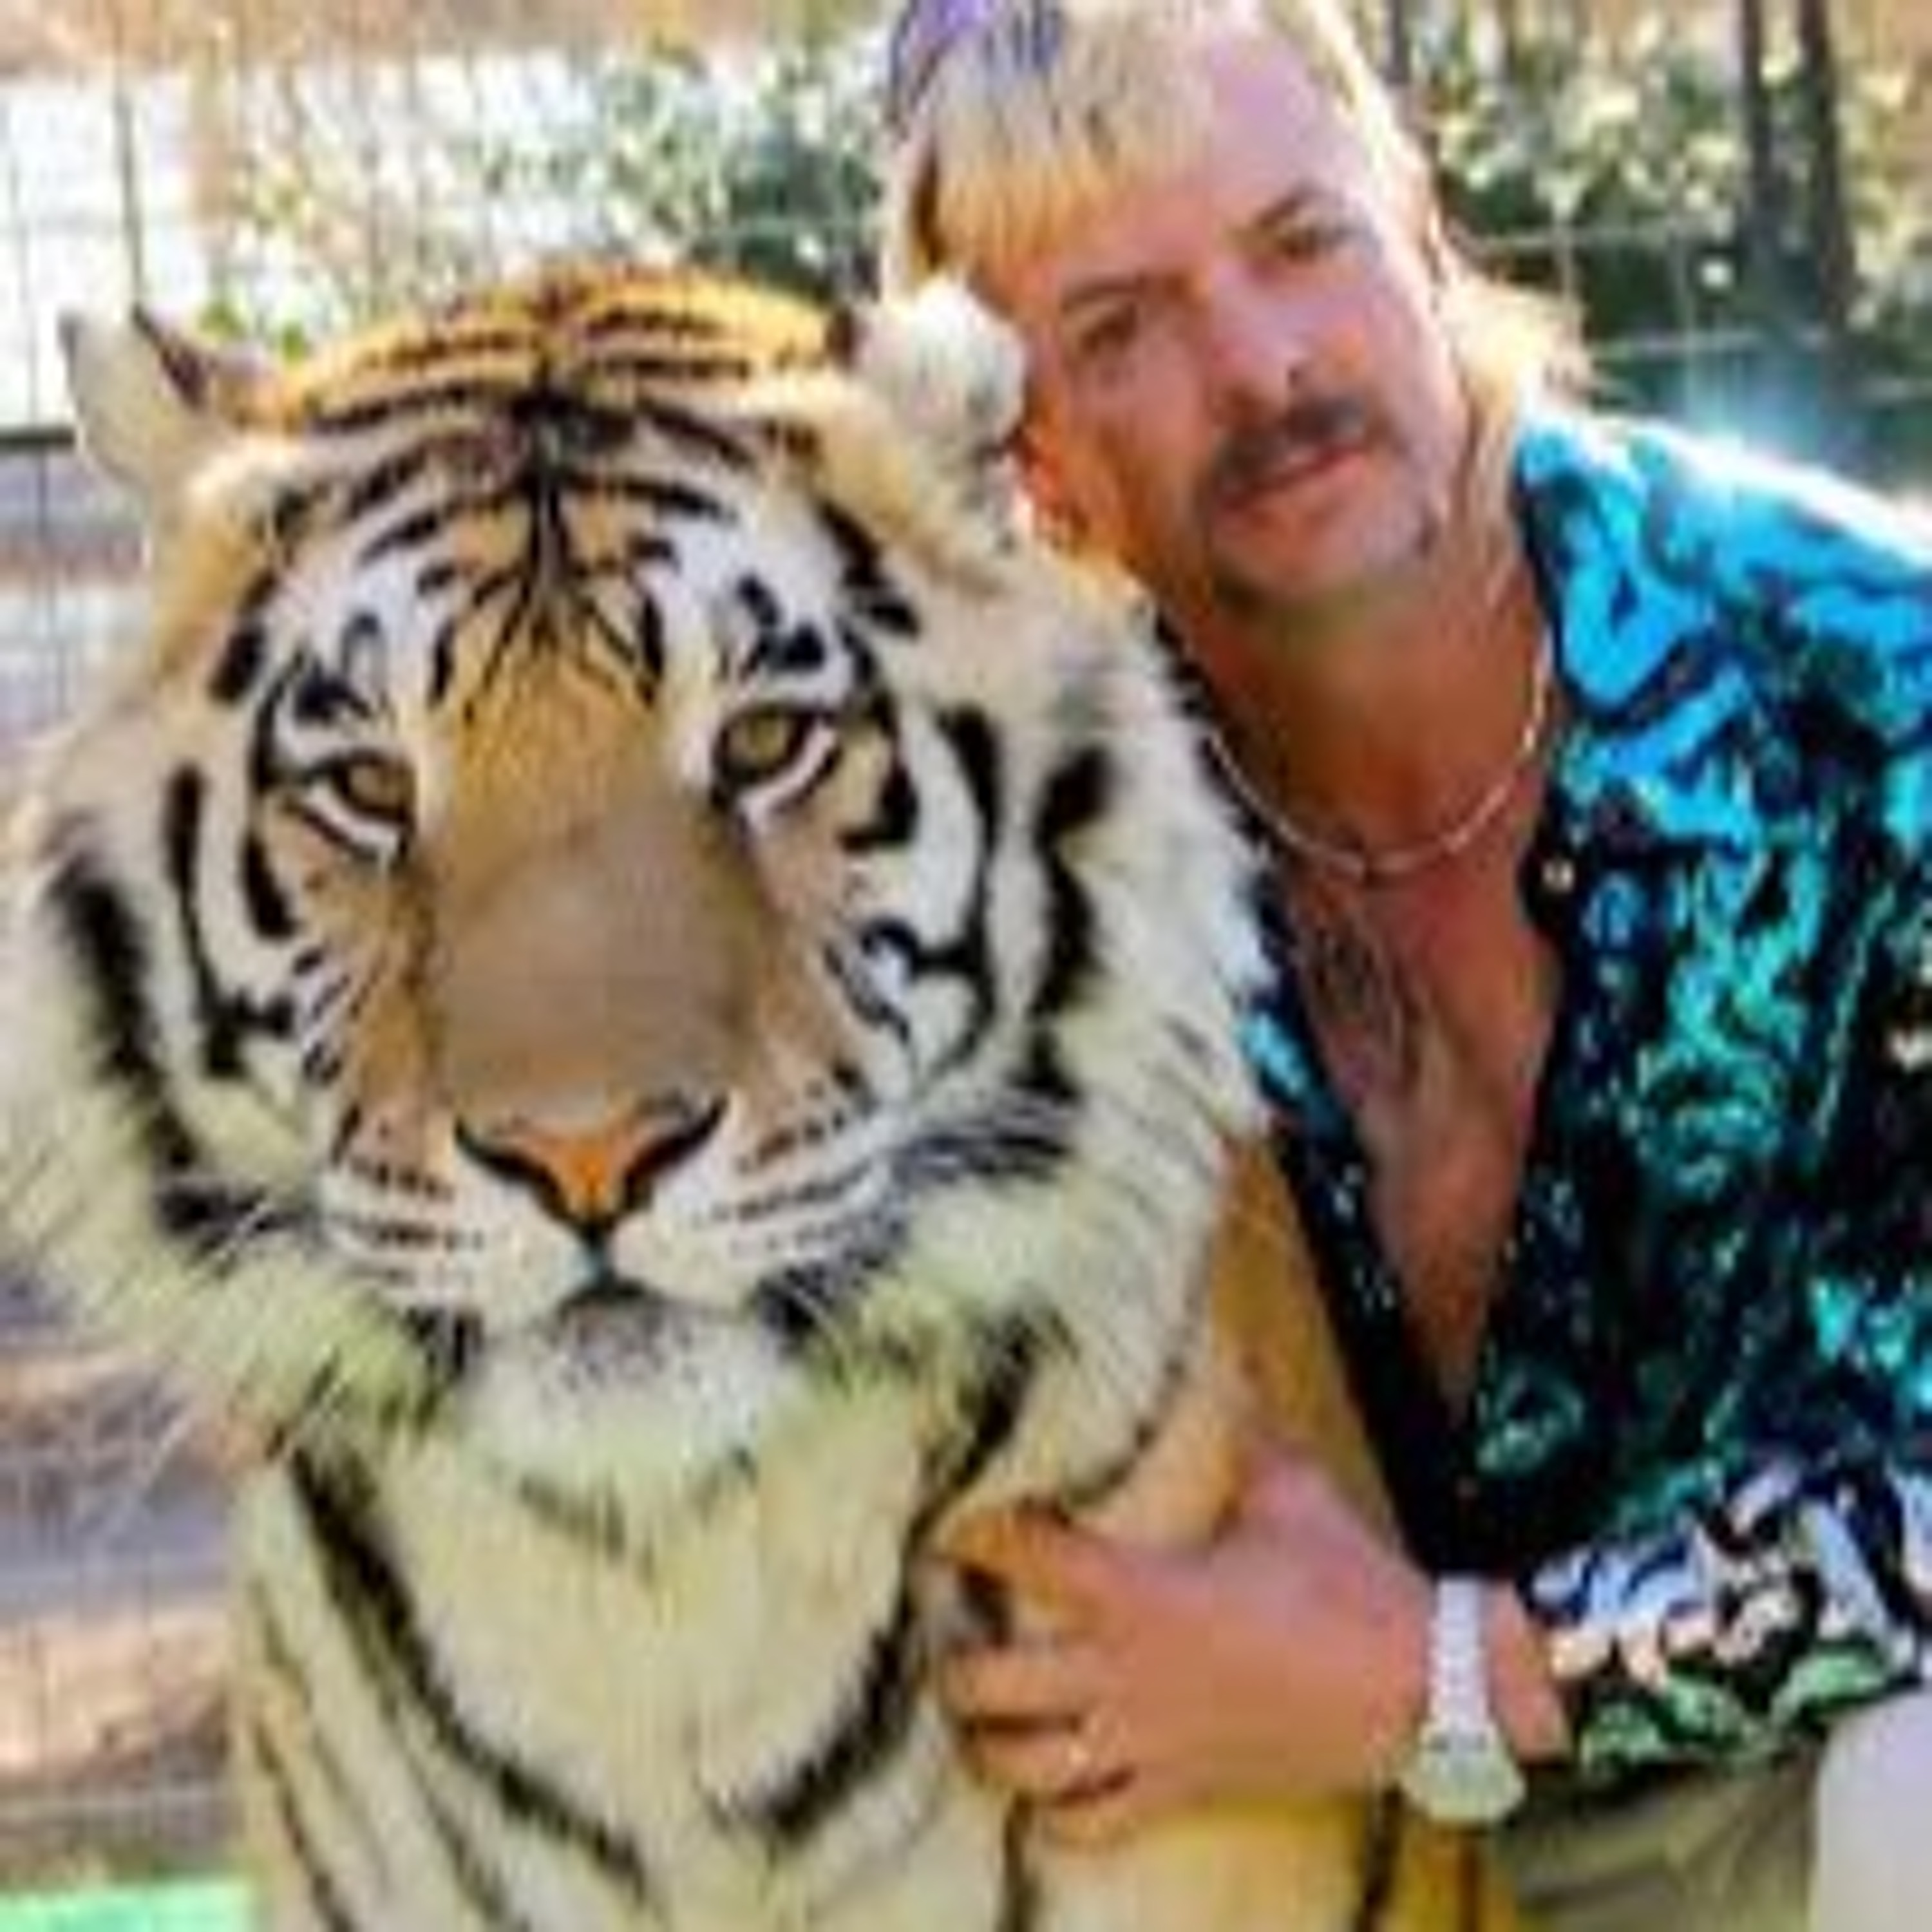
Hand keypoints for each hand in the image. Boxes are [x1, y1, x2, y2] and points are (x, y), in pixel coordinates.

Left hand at [937, 1444, 1431, 1843]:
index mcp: (1142, 1592)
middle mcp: (1127, 1674)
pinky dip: (1054, 1819)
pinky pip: (1093, 1825)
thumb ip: (1248, 1431)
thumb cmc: (1348, 1585)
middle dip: (954, 1666)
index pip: (1028, 1558)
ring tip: (973, 1722)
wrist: (1419, 1686)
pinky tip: (1040, 1801)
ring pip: (1028, 1767)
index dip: (978, 1537)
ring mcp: (1149, 1742)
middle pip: (994, 1683)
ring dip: (988, 1747)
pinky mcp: (1182, 1789)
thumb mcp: (1291, 1492)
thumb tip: (1236, 1360)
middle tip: (942, 1639)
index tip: (952, 1524)